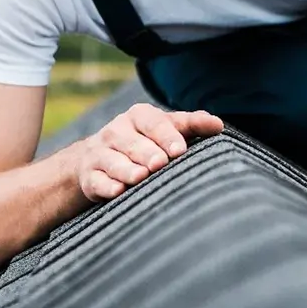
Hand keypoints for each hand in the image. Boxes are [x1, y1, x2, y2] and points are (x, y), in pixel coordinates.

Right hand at [76, 103, 223, 201]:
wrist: (96, 158)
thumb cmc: (145, 142)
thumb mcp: (166, 129)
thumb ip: (191, 124)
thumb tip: (218, 125)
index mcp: (138, 116)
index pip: (154, 123)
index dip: (167, 135)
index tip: (180, 150)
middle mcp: (116, 131)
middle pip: (133, 142)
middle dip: (147, 153)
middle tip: (160, 163)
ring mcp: (100, 153)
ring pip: (113, 161)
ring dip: (127, 169)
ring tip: (141, 176)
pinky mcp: (89, 176)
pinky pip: (96, 180)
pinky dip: (106, 186)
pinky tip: (117, 191)